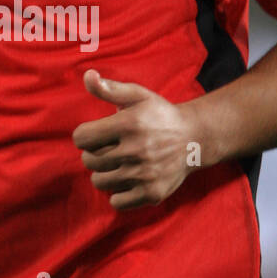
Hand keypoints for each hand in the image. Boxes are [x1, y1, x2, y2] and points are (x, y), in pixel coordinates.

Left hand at [72, 69, 209, 210]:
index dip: (86, 135)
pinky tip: (128, 179)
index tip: (97, 134)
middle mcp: (136, 150)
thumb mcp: (138, 95)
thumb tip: (87, 76)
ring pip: (99, 182)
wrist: (195, 139)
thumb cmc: (160, 115)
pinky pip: (116, 202)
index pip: (81, 138)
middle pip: (88, 161)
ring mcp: (144, 174)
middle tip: (110, 148)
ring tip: (118, 163)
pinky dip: (118, 193)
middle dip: (94, 153)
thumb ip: (109, 88)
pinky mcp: (152, 193)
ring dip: (104, 173)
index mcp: (129, 124)